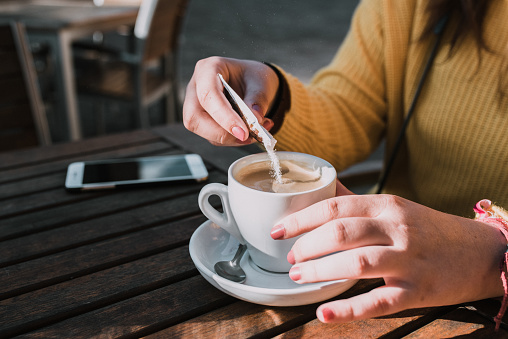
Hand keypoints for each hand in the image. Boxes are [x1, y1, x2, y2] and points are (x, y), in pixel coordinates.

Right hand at [183, 57, 278, 145]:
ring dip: (228, 138)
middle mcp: (196, 86)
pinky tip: (248, 134)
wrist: (251, 82)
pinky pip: (211, 136)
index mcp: (208, 69)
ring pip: (200, 129)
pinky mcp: (201, 120)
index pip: (208, 95)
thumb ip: (258, 100)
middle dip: (221, 133)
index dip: (224, 116)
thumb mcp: (261, 82)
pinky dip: (231, 139)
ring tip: (253, 134)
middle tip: (246, 136)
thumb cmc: (252, 76)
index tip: (243, 132)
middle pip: (194, 117)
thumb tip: (255, 120)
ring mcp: (195, 104)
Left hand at [271, 188, 505, 322]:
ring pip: (355, 263)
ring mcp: (408, 260)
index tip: (279, 229)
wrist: (479, 252)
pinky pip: (379, 302)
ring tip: (299, 276)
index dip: (301, 218)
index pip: (335, 206)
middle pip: (341, 232)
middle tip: (290, 257)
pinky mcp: (417, 291)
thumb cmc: (429, 229)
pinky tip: (325, 313)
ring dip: (319, 271)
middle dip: (307, 246)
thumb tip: (323, 189)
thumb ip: (357, 201)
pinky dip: (349, 309)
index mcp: (387, 205)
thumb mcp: (395, 206)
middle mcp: (396, 229)